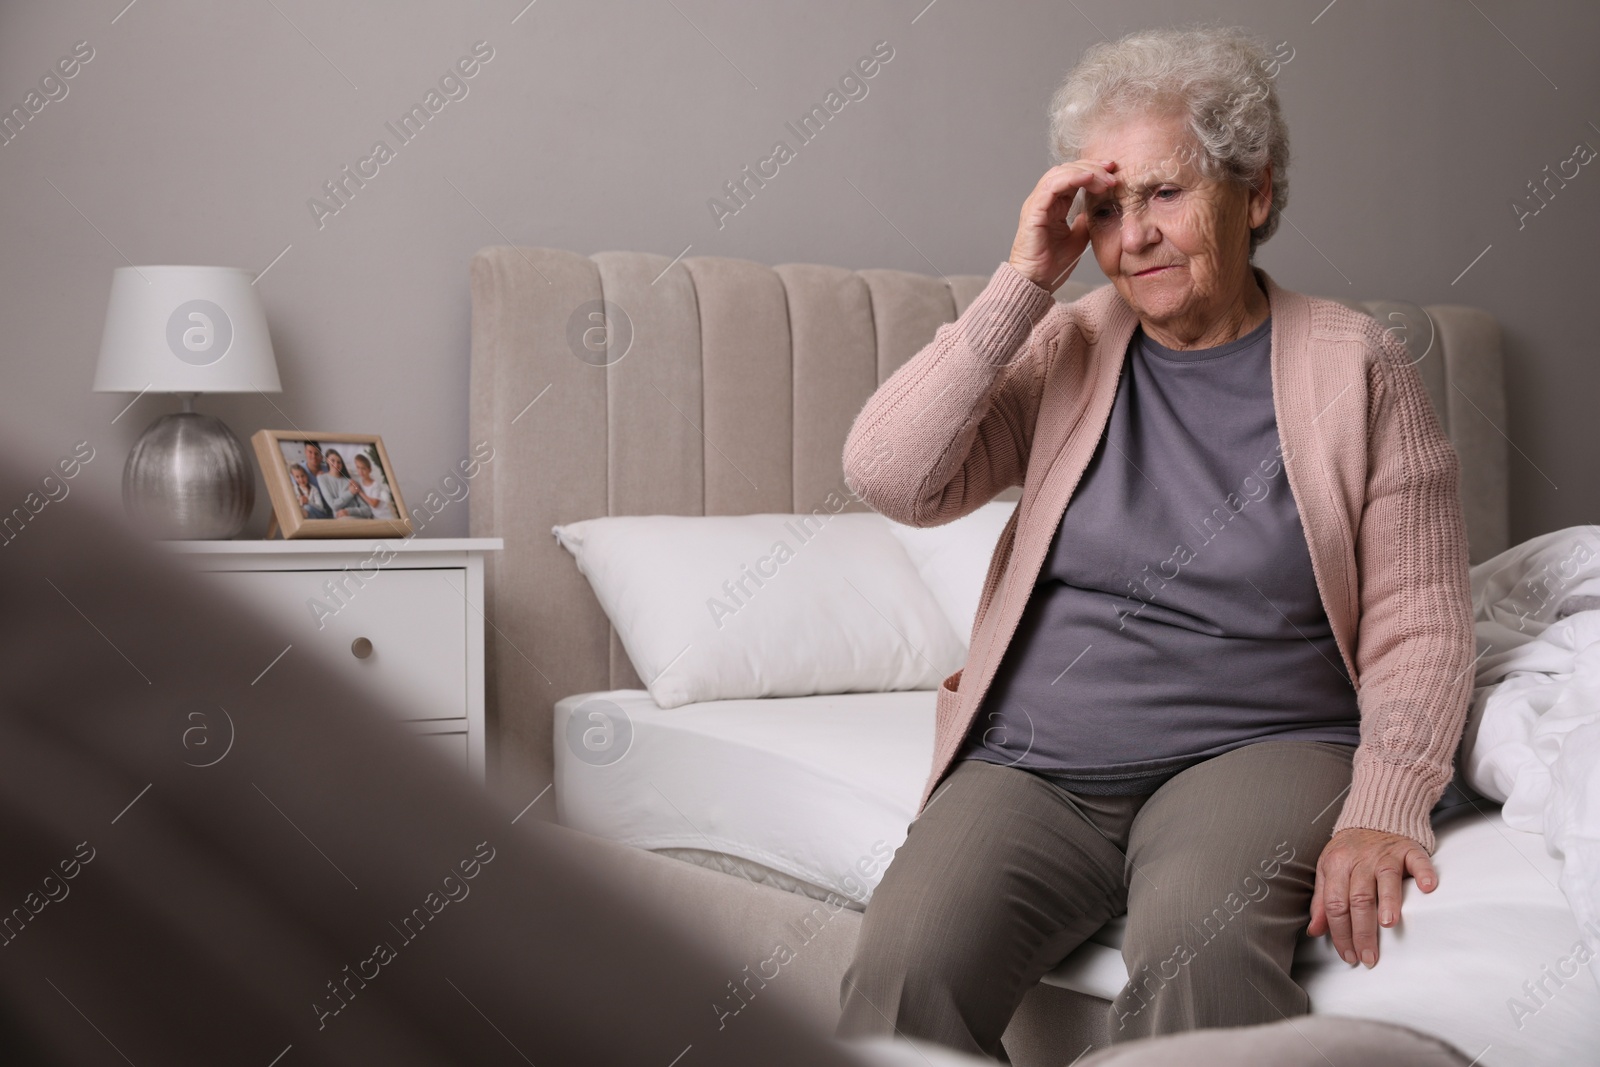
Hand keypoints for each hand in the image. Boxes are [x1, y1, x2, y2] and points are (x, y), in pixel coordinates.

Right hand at [1008, 159, 1118, 292]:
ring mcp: (1037, 204)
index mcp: (1053, 205)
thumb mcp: (1078, 238)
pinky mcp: (1034, 211)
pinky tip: (1089, 178)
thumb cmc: (1051, 264)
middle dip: (1092, 167)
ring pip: (1060, 173)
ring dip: (1085, 171)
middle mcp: (1043, 200)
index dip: (1093, 171)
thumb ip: (1085, 221)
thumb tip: (1099, 210)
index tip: (1113, 172)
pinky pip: (1052, 186)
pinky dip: (1071, 178)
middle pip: (1067, 169)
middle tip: (1112, 171)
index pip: (1072, 177)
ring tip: (1105, 178)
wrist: (1037, 282)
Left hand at [1307, 827, 1436, 967]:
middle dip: (1361, 931)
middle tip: (1368, 956)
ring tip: (1388, 924)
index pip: (1335, 905)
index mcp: (1336, 866)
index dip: (1339, 933)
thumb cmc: (1349, 849)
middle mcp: (1360, 860)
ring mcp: (1385, 854)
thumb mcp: (1328, 869)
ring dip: (1387, 902)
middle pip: (1358, 898)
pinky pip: (1417, 860)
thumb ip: (1322, 901)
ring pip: (1385, 878)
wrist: (1373, 816)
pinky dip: (1424, 873)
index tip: (1348, 955)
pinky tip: (1427, 888)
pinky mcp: (1408, 849)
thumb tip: (1315, 931)